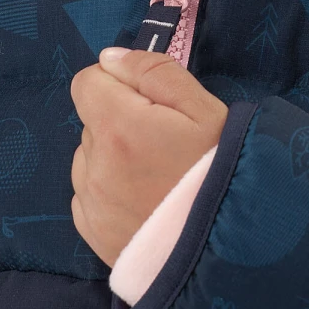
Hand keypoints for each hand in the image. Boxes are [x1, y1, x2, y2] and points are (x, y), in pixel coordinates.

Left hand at [69, 46, 228, 267]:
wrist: (222, 250)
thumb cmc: (218, 172)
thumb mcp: (203, 110)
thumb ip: (153, 72)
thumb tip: (109, 58)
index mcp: (117, 126)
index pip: (87, 82)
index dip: (118, 83)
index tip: (149, 102)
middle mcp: (93, 163)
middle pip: (94, 121)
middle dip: (121, 120)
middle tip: (165, 143)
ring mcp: (89, 201)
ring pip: (90, 157)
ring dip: (113, 157)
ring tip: (156, 176)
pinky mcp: (90, 231)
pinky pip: (88, 194)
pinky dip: (109, 191)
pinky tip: (143, 201)